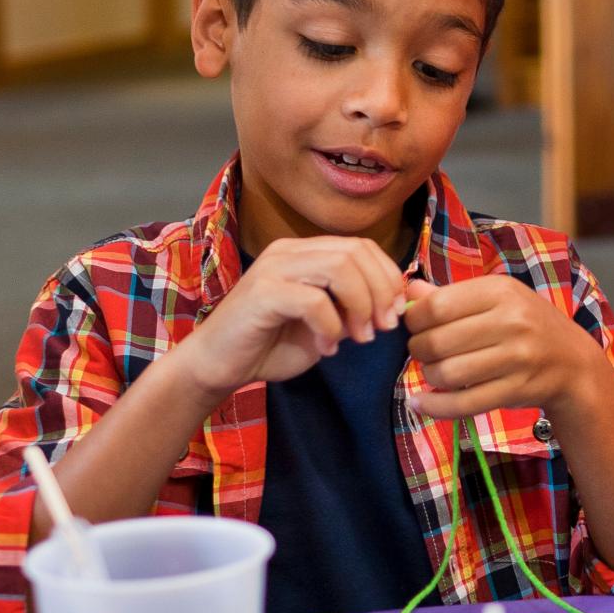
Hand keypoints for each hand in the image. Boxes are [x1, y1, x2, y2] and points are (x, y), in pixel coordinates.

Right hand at [175, 236, 405, 397]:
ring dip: (360, 306)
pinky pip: (314, 300)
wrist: (217, 366)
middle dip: (381, 291)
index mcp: (305, 252)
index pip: (361, 246)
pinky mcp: (262, 292)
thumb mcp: (325, 324)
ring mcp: (274, 268)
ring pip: (339, 268)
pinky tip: (326, 348)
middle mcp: (289, 251)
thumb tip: (393, 304)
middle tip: (383, 326)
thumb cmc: (269, 346)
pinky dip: (330, 327)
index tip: (396, 311)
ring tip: (359, 337)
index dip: (387, 275)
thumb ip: (352, 308)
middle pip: (356, 252)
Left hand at [403, 275, 605, 420]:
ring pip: (447, 373)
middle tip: (423, 352)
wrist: (573, 362)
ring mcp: (516, 358)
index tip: (415, 326)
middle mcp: (512, 321)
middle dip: (418, 350)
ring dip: (428, 376)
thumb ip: (452, 296)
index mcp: (501, 291)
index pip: (436, 305)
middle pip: (437, 341)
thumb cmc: (528, 325)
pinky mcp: (516, 390)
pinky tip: (420, 402)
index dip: (414, 319)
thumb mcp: (497, 299)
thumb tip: (410, 290)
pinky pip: (463, 403)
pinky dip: (434, 406)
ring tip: (434, 371)